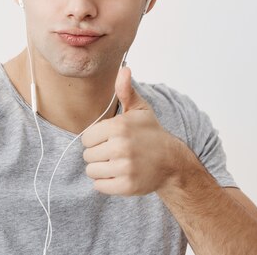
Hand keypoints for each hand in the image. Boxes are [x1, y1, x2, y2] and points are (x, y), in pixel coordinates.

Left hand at [81, 66, 181, 195]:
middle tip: (115, 153)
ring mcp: (125, 168)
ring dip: (101, 170)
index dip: (96, 139)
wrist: (171, 161)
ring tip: (116, 164)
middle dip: (98, 155)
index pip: (86, 138)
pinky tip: (119, 175)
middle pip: (87, 156)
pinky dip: (106, 183)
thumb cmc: (150, 133)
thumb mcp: (140, 110)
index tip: (109, 139)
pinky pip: (100, 186)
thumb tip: (124, 69)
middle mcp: (121, 147)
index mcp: (119, 127)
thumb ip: (126, 91)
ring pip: (92, 172)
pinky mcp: (127, 186)